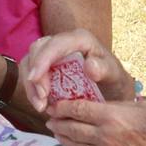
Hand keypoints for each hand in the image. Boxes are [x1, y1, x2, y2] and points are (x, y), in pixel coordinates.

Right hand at [19, 29, 136, 110]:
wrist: (113, 90)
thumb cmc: (114, 81)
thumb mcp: (115, 76)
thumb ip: (104, 69)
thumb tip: (89, 65)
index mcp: (80, 39)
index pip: (56, 44)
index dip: (42, 60)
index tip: (34, 79)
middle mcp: (64, 41)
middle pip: (38, 50)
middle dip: (35, 76)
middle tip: (42, 101)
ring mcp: (53, 51)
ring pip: (30, 60)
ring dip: (31, 85)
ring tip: (41, 106)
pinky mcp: (46, 64)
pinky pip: (31, 72)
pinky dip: (32, 89)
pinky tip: (41, 104)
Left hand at [47, 97, 145, 145]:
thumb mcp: (144, 107)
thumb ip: (123, 103)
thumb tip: (110, 99)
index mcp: (112, 116)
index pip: (78, 109)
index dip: (62, 106)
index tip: (54, 103)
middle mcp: (104, 135)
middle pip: (71, 127)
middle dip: (57, 121)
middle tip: (50, 116)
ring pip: (74, 145)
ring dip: (62, 137)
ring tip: (56, 131)